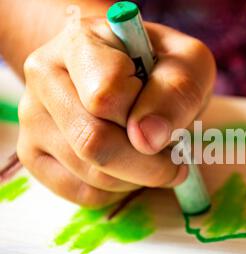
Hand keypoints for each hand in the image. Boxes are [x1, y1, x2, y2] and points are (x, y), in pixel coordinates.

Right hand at [17, 18, 215, 207]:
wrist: (130, 73)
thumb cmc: (160, 67)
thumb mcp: (189, 64)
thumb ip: (176, 91)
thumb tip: (146, 138)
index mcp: (81, 43)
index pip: (106, 96)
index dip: (148, 118)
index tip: (170, 120)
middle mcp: (45, 78)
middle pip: (93, 142)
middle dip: (149, 163)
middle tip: (175, 158)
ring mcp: (33, 119)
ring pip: (91, 174)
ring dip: (138, 178)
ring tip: (153, 157)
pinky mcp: (34, 155)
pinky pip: (83, 193)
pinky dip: (119, 190)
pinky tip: (130, 168)